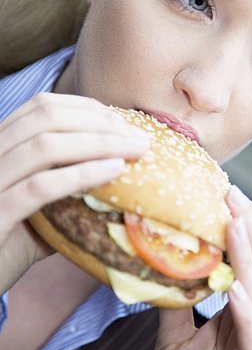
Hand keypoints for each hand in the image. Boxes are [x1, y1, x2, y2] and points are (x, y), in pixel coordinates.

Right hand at [0, 92, 149, 293]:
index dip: (87, 109)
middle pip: (47, 118)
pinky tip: (113, 170)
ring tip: (136, 150)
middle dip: (100, 123)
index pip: (42, 107)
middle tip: (140, 138)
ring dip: (100, 143)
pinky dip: (81, 174)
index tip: (124, 123)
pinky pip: (39, 187)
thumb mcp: (42, 206)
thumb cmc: (11, 243)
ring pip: (44, 147)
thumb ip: (71, 185)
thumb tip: (122, 170)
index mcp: (0, 145)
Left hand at [141, 185, 251, 349]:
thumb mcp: (171, 334)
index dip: (247, 228)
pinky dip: (247, 313)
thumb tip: (164, 259)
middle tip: (235, 196)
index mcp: (241, 314)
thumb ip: (177, 299)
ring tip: (237, 225)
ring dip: (251, 259)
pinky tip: (236, 287)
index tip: (229, 194)